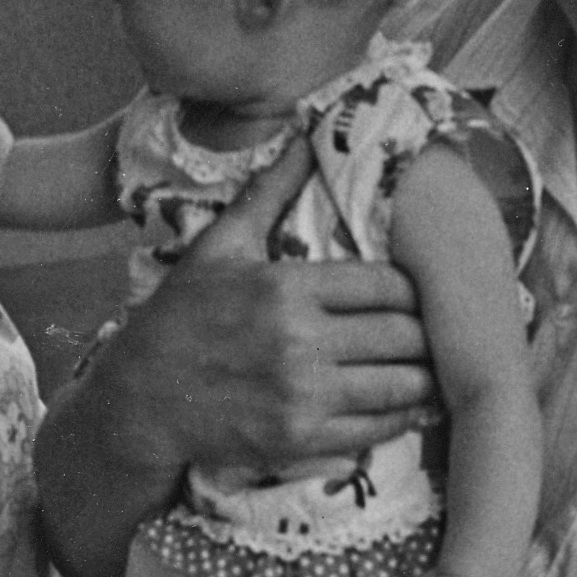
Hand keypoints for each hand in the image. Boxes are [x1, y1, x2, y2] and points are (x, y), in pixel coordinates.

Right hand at [108, 139, 435, 475]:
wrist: (139, 396)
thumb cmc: (183, 314)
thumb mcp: (220, 245)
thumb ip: (270, 192)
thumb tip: (306, 137)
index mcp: (288, 286)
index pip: (387, 284)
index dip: (414, 289)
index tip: (416, 293)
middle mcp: (300, 340)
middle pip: (403, 334)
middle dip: (426, 332)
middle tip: (437, 331)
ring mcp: (301, 394)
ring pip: (400, 384)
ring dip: (425, 376)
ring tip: (434, 367)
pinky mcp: (300, 439)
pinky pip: (375, 429)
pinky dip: (402, 418)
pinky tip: (409, 406)